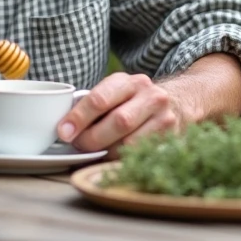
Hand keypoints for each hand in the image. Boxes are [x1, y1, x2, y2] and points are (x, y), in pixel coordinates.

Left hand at [57, 72, 185, 152]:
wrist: (176, 103)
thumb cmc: (133, 102)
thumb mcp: (116, 93)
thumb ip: (93, 104)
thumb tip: (64, 126)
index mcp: (130, 82)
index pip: (101, 98)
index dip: (79, 117)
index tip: (63, 132)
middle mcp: (151, 96)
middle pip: (118, 121)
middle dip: (92, 138)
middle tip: (77, 145)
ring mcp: (165, 118)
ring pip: (131, 142)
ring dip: (106, 151)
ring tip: (93, 152)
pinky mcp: (170, 138)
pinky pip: (141, 154)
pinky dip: (121, 159)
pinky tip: (111, 157)